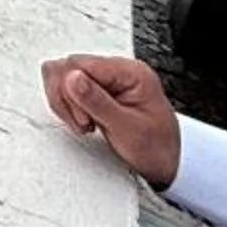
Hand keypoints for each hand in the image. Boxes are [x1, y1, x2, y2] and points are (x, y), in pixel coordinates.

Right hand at [41, 53, 179, 189]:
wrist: (165, 162)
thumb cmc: (156, 148)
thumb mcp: (127, 128)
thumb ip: (98, 102)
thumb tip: (71, 77)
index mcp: (130, 72)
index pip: (79, 64)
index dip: (72, 91)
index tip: (84, 117)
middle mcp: (116, 70)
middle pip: (67, 68)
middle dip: (68, 99)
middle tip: (86, 122)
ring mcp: (106, 79)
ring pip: (61, 76)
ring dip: (65, 103)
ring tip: (86, 123)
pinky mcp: (96, 89)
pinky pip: (66, 88)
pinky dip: (67, 106)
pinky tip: (83, 120)